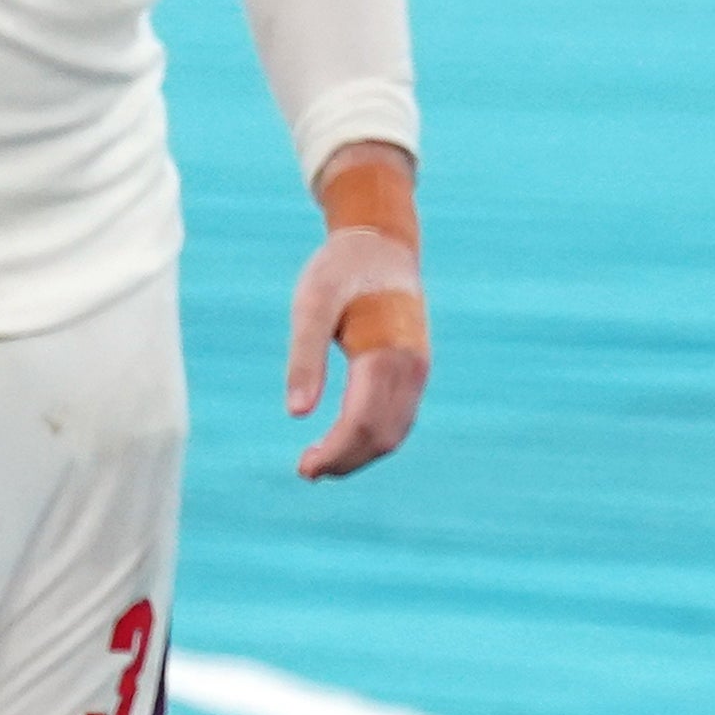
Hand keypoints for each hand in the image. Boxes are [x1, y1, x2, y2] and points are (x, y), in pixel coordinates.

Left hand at [285, 224, 425, 479]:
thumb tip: (297, 414)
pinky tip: (343, 440)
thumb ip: (304, 358)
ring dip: (359, 455)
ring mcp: (418, 370)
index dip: (336, 453)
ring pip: (394, 433)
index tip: (304, 468)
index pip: (363, 423)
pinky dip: (373, 439)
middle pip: (381, 436)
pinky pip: (399, 418)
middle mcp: (411, 367)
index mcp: (385, 354)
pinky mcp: (416, 370)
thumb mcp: (311, 305)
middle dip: (345, 461)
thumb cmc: (339, 271)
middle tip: (306, 470)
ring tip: (319, 462)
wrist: (381, 244)